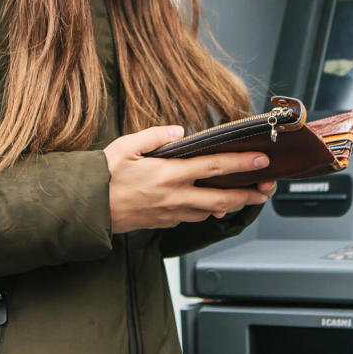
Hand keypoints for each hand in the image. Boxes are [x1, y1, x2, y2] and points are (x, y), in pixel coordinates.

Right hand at [103, 125, 275, 234]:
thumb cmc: (102, 176)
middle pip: (221, 198)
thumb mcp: (125, 146)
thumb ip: (154, 136)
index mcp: (168, 174)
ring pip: (209, 211)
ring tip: (247, 197)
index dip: (241, 163)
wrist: (85, 209)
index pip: (214, 167)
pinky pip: (192, 217)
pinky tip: (213, 207)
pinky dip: (207, 212)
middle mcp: (173, 196)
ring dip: (230, 205)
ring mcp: (170, 212)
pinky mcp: (163, 222)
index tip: (261, 159)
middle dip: (248, 194)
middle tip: (267, 190)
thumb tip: (178, 131)